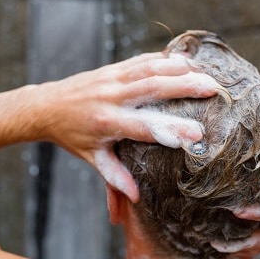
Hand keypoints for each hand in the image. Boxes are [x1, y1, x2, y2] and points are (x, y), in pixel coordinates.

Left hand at [37, 52, 220, 201]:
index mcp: (107, 123)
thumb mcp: (91, 158)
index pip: (145, 127)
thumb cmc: (70, 136)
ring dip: (179, 69)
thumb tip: (136, 200)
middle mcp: (111, 97)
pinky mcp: (111, 68)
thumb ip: (114, 177)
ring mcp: (112, 79)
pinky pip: (140, 60)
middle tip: (214, 88)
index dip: (172, 130)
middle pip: (153, 88)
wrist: (45, 107)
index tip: (198, 134)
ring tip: (205, 72)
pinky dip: (163, 58)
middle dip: (185, 87)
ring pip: (149, 69)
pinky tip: (182, 60)